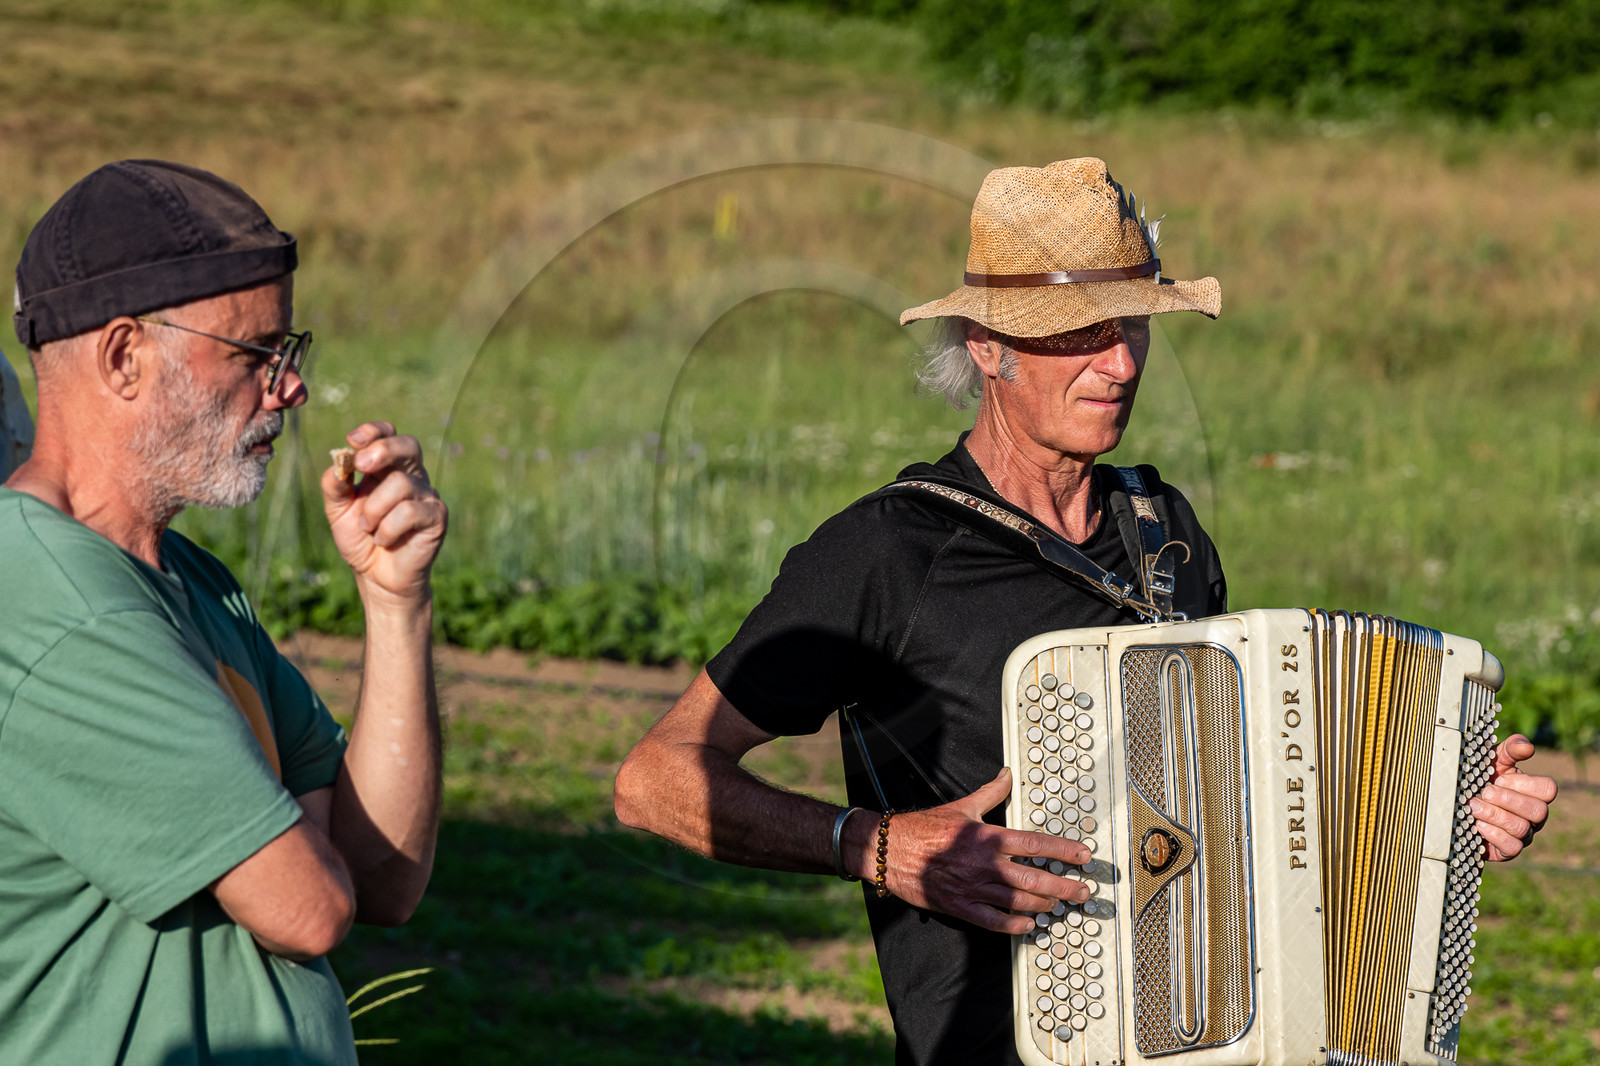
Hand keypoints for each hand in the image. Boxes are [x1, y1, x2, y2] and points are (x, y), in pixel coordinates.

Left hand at [321, 422, 447, 604]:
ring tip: (369, 529)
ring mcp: (427, 495)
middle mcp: (410, 476)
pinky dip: (388, 528)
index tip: (352, 440)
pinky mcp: (437, 516)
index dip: (373, 431)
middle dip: (383, 450)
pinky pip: (409, 512)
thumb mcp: (338, 511)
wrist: (377, 577)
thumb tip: (339, 462)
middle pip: (408, 445)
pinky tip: (385, 540)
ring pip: (401, 484)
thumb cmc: (360, 540)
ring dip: (374, 509)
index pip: (388, 434)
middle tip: (361, 465)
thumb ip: (334, 486)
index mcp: (386, 468)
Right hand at [879, 769, 1091, 933]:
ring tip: (1058, 906)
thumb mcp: (962, 806)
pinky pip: (993, 921)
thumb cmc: (925, 828)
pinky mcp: (960, 906)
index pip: (1036, 845)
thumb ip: (991, 793)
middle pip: (1035, 878)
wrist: (890, 850)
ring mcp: (974, 887)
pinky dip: (1013, 925)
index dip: (1063, 851)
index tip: (1083, 856)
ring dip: (1043, 905)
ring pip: (1019, 902)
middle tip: (1083, 892)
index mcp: (988, 837)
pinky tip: (1028, 925)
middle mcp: (985, 864)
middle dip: (1064, 887)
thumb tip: (1008, 775)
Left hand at [1471, 734, 1557, 861]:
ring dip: (1495, 815)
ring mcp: (1524, 834)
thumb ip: (1510, 750)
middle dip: (1509, 800)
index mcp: (1533, 793)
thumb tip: (1527, 746)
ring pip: (1522, 829)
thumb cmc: (1482, 780)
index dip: (1525, 784)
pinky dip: (1494, 835)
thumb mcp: (1493, 761)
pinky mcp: (1508, 850)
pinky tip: (1478, 824)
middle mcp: (1534, 816)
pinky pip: (1512, 847)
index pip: (1548, 789)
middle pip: (1539, 811)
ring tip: (1474, 807)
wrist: (1460, 806)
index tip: (1499, 778)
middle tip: (1484, 792)